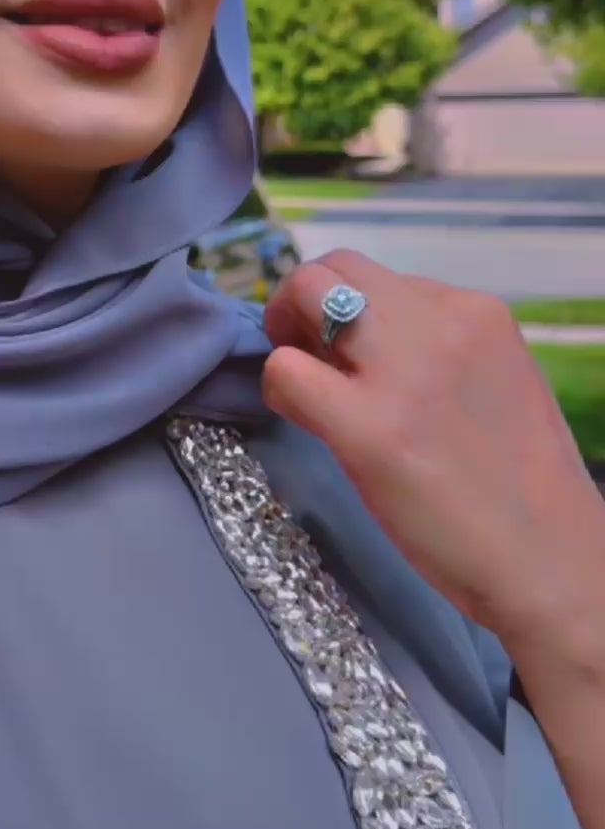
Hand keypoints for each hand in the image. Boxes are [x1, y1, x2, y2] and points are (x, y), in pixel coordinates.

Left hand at [260, 248, 604, 649]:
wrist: (549, 560)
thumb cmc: (523, 488)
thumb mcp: (497, 384)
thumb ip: (439, 352)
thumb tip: (365, 344)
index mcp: (478, 314)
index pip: (385, 280)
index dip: (352, 312)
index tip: (350, 353)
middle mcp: (441, 324)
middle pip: (336, 268)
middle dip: (303, 301)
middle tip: (301, 350)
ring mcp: (404, 373)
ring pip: (307, 294)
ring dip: (285, 331)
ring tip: (300, 380)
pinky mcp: (369, 428)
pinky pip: (286, 371)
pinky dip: (278, 387)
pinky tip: (301, 419)